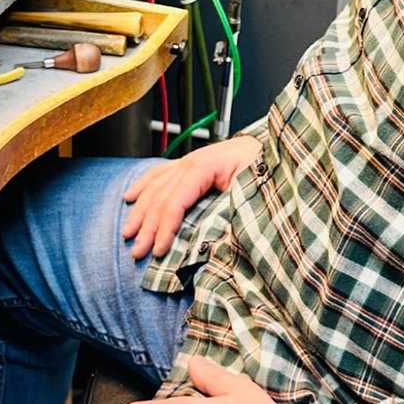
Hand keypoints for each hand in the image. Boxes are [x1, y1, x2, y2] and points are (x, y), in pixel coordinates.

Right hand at [122, 135, 260, 257]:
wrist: (276, 151)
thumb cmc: (268, 172)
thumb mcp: (252, 197)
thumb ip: (230, 218)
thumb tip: (210, 246)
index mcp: (207, 167)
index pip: (175, 201)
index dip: (164, 228)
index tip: (158, 252)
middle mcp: (194, 161)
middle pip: (162, 196)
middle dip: (148, 226)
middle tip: (137, 252)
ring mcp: (193, 160)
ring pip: (156, 185)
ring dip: (140, 211)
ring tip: (128, 233)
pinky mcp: (195, 164)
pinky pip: (161, 174)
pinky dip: (144, 186)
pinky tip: (130, 197)